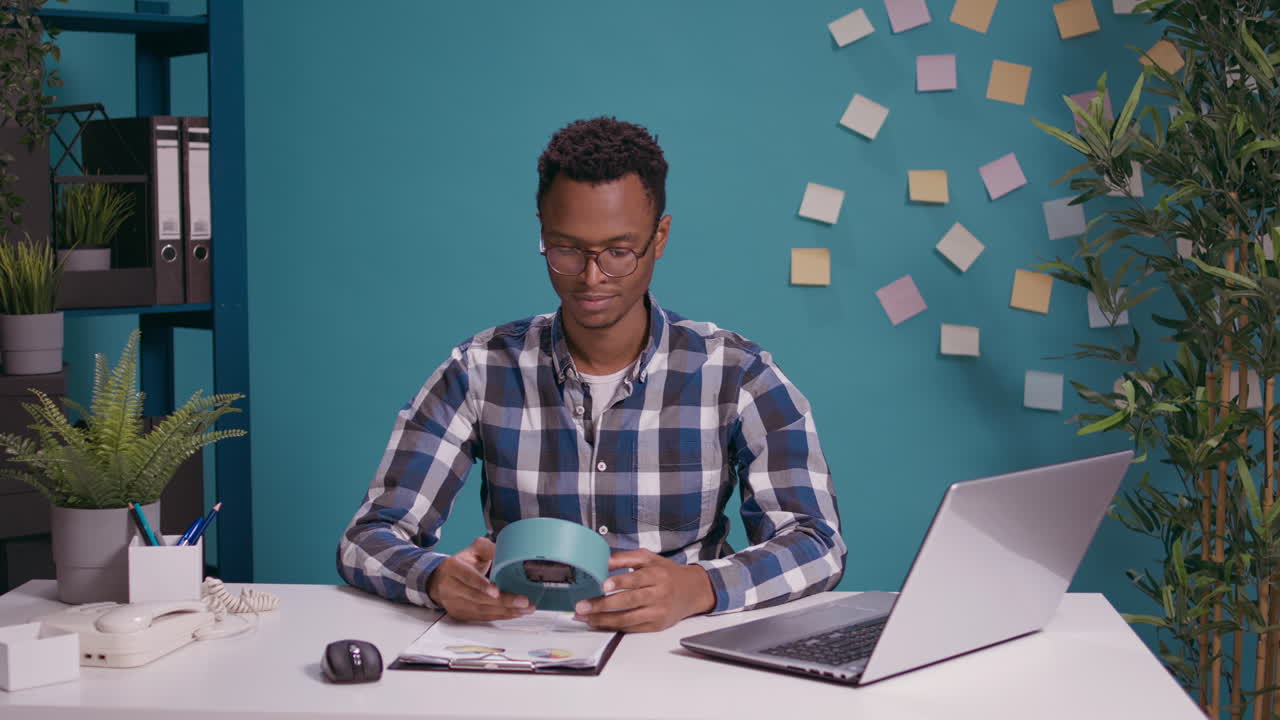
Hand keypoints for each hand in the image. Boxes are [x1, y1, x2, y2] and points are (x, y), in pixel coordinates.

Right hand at [425, 536, 533, 620]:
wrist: (441, 580)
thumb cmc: (461, 564)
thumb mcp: (472, 550)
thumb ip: (488, 548)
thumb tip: (506, 552)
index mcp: (452, 568)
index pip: (467, 577)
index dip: (482, 585)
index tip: (497, 591)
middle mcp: (450, 588)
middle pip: (477, 598)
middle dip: (503, 601)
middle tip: (523, 601)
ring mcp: (454, 604)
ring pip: (481, 610)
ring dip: (506, 611)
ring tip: (525, 609)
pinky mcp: (461, 614)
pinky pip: (482, 617)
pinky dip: (500, 616)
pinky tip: (514, 613)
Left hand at [573, 550, 715, 632]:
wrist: (692, 591)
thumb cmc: (667, 573)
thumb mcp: (650, 558)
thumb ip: (625, 557)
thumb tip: (602, 560)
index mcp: (657, 575)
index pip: (636, 580)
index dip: (620, 582)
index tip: (603, 585)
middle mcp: (659, 595)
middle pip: (629, 601)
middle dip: (603, 605)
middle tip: (583, 606)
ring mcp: (658, 613)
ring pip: (628, 619)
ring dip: (604, 620)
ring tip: (585, 617)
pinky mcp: (656, 626)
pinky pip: (632, 628)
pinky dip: (614, 627)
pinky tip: (599, 623)